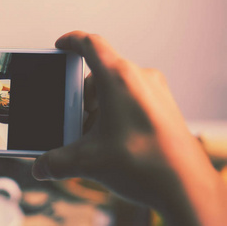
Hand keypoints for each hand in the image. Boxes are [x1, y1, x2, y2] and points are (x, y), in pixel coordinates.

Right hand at [32, 31, 226, 224]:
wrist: (188, 188)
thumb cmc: (146, 165)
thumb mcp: (89, 161)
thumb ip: (56, 162)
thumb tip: (40, 167)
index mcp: (119, 78)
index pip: (91, 44)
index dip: (71, 40)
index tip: (60, 45)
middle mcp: (140, 78)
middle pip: (99, 74)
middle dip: (82, 97)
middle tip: (75, 121)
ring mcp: (155, 91)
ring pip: (115, 87)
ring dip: (99, 107)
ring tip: (95, 137)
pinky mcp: (163, 106)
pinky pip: (131, 98)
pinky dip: (116, 112)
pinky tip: (113, 140)